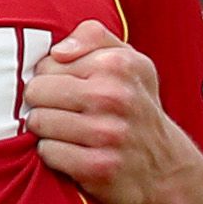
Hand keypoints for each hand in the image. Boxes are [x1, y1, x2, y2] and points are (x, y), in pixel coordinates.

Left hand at [21, 20, 202, 203]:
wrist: (167, 167)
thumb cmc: (137, 107)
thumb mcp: (130, 62)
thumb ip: (94, 36)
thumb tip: (58, 50)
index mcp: (118, 65)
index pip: (47, 64)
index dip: (52, 78)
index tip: (70, 90)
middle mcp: (114, 97)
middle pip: (36, 92)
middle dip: (43, 103)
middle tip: (65, 113)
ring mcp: (107, 133)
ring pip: (38, 122)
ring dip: (47, 130)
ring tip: (69, 132)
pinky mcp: (98, 167)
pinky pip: (47, 152)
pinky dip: (54, 155)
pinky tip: (74, 153)